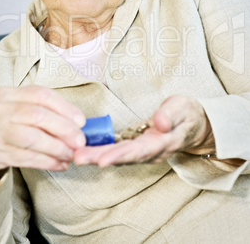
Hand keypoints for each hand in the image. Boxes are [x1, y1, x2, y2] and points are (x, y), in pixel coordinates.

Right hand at [0, 86, 85, 174]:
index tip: (81, 120)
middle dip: (64, 129)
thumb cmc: (4, 123)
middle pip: (38, 116)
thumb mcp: (18, 109)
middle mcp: (0, 110)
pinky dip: (46, 162)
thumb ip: (43, 111)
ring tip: (71, 155)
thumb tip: (77, 124)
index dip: (65, 108)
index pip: (41, 95)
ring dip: (56, 148)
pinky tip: (59, 164)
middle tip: (80, 141)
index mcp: (9, 94)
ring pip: (32, 139)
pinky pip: (26, 158)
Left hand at [74, 95, 214, 166]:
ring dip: (96, 157)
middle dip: (100, 158)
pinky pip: (118, 151)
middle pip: (124, 157)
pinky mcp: (137, 148)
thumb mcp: (182, 108)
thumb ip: (170, 115)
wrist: (193, 125)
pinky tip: (85, 149)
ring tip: (76, 155)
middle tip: (78, 157)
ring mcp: (144, 152)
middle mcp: (151, 152)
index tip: (102, 160)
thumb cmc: (186, 113)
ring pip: (118, 156)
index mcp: (163, 142)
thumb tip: (159, 122)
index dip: (120, 155)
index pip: (140, 151)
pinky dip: (101, 152)